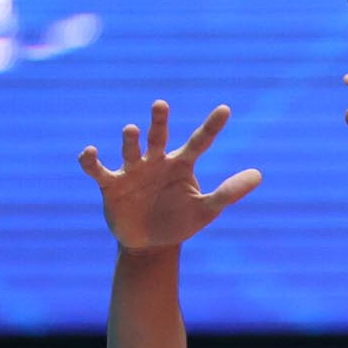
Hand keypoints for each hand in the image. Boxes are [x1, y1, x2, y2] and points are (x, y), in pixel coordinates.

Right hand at [78, 102, 260, 251]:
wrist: (150, 243)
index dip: (213, 126)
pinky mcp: (111, 185)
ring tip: (133, 130)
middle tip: (161, 104)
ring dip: (131, 140)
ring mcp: (133, 171)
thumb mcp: (207, 209)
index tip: (226, 109)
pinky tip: (89, 152)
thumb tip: (258, 174)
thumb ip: (229, 192)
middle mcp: (157, 161)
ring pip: (131, 150)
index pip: (200, 141)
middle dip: (159, 121)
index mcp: (182, 165)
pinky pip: (98, 170)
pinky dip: (91, 161)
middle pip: (159, 136)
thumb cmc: (180, 220)